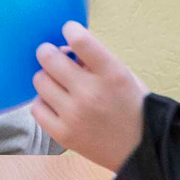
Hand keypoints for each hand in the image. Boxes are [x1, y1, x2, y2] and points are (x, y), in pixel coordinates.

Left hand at [31, 22, 148, 170]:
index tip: (68, 30)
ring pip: (39, 81)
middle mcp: (91, 93)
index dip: (70, 30)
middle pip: (48, 58)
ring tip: (59, 84)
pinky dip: (44, 102)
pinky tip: (56, 103)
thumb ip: (96, 60)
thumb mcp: (124, 75)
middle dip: (48, 52)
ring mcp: (74, 115)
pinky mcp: (63, 134)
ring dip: (47, 78)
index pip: (81, 41)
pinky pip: (36, 107)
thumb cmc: (132, 106)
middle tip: (52, 56)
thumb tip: (64, 48)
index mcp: (112, 74)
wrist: (143, 149)